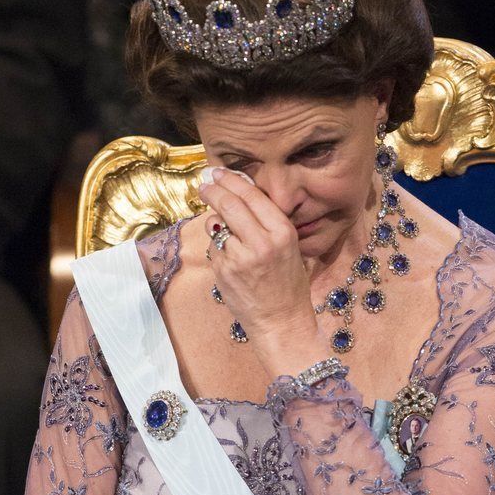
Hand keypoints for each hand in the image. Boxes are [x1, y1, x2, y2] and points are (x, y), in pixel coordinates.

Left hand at [199, 168, 318, 351]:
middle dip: (213, 189)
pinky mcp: (224, 271)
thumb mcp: (289, 247)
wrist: (281, 321)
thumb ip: (266, 222)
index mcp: (282, 232)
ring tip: (225, 231)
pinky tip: (230, 258)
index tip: (218, 173)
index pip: (252, 196)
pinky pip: (214, 247)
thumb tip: (238, 195)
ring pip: (216, 225)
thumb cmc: (287, 284)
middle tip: (205, 183)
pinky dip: (218, 247)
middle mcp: (261, 242)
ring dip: (216, 222)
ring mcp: (240, 257)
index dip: (231, 180)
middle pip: (229, 204)